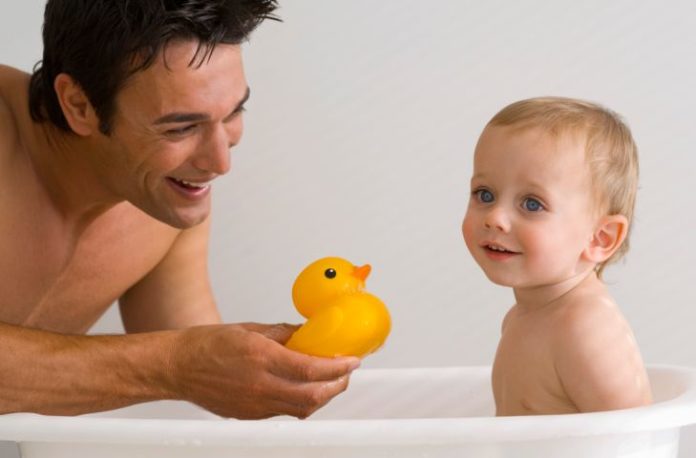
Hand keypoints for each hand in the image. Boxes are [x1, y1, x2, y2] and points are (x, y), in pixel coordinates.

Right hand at [168, 322, 359, 418]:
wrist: (178, 367)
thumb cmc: (208, 345)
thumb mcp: (250, 328)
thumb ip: (283, 333)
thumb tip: (308, 334)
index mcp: (261, 357)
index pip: (311, 368)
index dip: (337, 367)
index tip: (351, 361)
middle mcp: (260, 385)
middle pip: (312, 396)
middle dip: (337, 386)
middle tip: (346, 373)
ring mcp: (255, 404)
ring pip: (302, 408)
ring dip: (322, 396)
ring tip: (330, 381)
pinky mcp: (250, 415)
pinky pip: (285, 411)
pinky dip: (302, 402)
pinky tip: (305, 388)